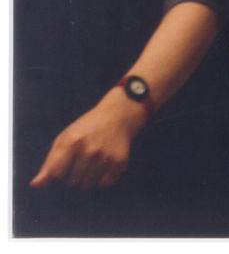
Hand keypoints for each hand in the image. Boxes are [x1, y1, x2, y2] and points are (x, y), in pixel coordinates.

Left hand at [30, 93, 144, 189]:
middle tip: (81, 160)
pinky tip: (103, 166)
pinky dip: (102, 179)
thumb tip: (35, 185)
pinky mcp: (119, 161)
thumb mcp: (65, 138)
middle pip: (71, 181)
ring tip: (92, 163)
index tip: (65, 161)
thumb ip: (49, 163)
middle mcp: (90, 150)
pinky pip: (104, 183)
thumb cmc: (86, 128)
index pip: (57, 173)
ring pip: (87, 185)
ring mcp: (106, 156)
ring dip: (87, 178)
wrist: (118, 115)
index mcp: (73, 141)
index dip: (59, 171)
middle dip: (73, 175)